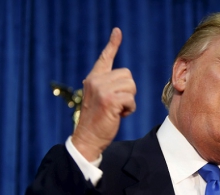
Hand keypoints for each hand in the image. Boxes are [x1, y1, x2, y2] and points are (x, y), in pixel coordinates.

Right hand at [71, 28, 135, 160]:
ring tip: (116, 110)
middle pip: (128, 76)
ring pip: (131, 87)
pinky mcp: (109, 100)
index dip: (112, 44)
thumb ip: (108, 86)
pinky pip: (131, 100)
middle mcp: (96, 80)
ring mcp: (102, 89)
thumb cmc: (97, 120)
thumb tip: (126, 80)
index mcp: (94, 78)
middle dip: (128, 91)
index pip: (105, 58)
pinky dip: (129, 109)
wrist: (88, 137)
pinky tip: (118, 115)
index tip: (117, 32)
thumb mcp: (100, 98)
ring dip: (129, 101)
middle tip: (116, 104)